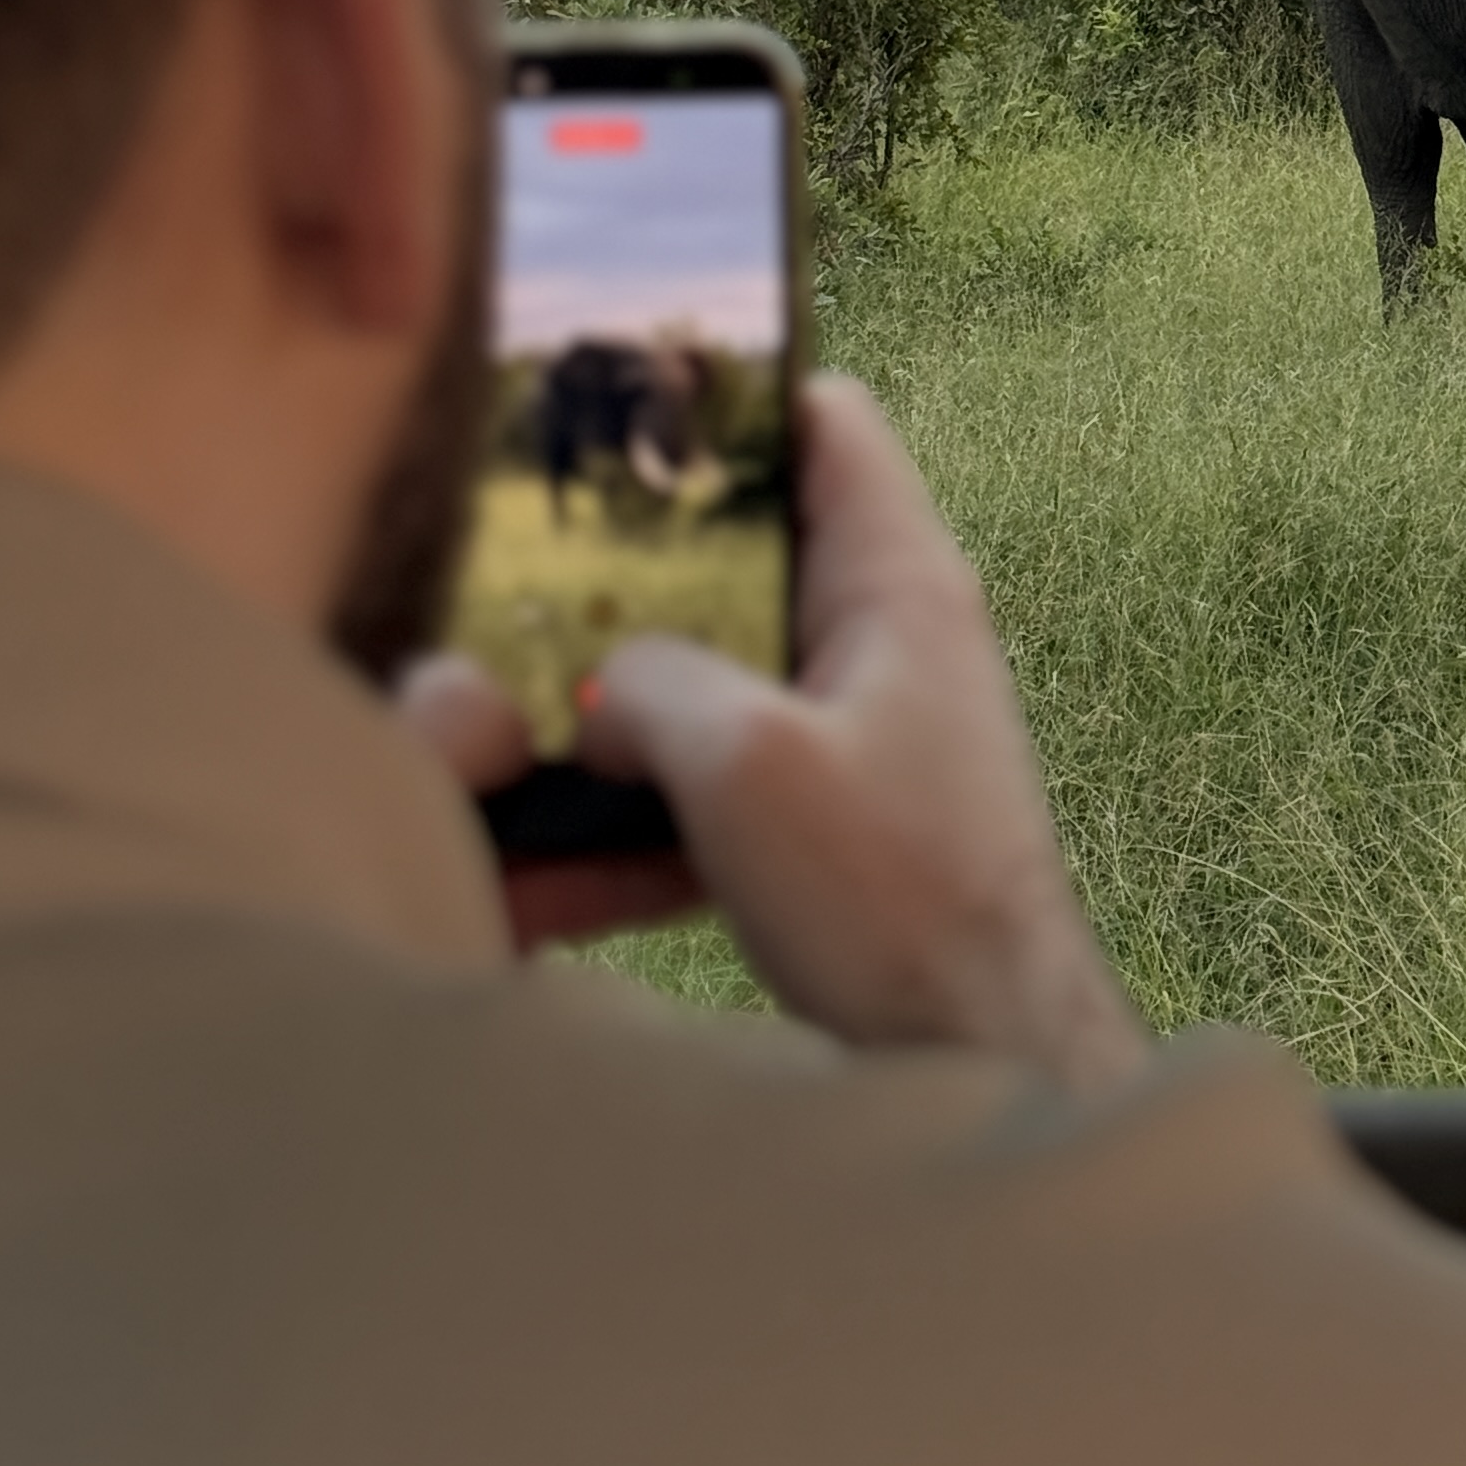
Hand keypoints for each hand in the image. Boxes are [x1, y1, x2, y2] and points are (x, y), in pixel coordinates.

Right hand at [412, 376, 1145, 1091]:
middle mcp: (882, 643)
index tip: (615, 419)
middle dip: (621, 585)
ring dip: (601, 735)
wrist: (983, 1060)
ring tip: (482, 763)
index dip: (727, 405)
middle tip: (505, 592)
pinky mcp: (827, 835)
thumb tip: (597, 694)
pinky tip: (522, 893)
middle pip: (735, 565)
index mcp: (895, 582)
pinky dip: (625, 840)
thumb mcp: (749, 766)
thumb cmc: (899, 898)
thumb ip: (652, 687)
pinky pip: (707, 807)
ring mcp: (854, 741)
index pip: (823, 424)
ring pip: (703, 695)